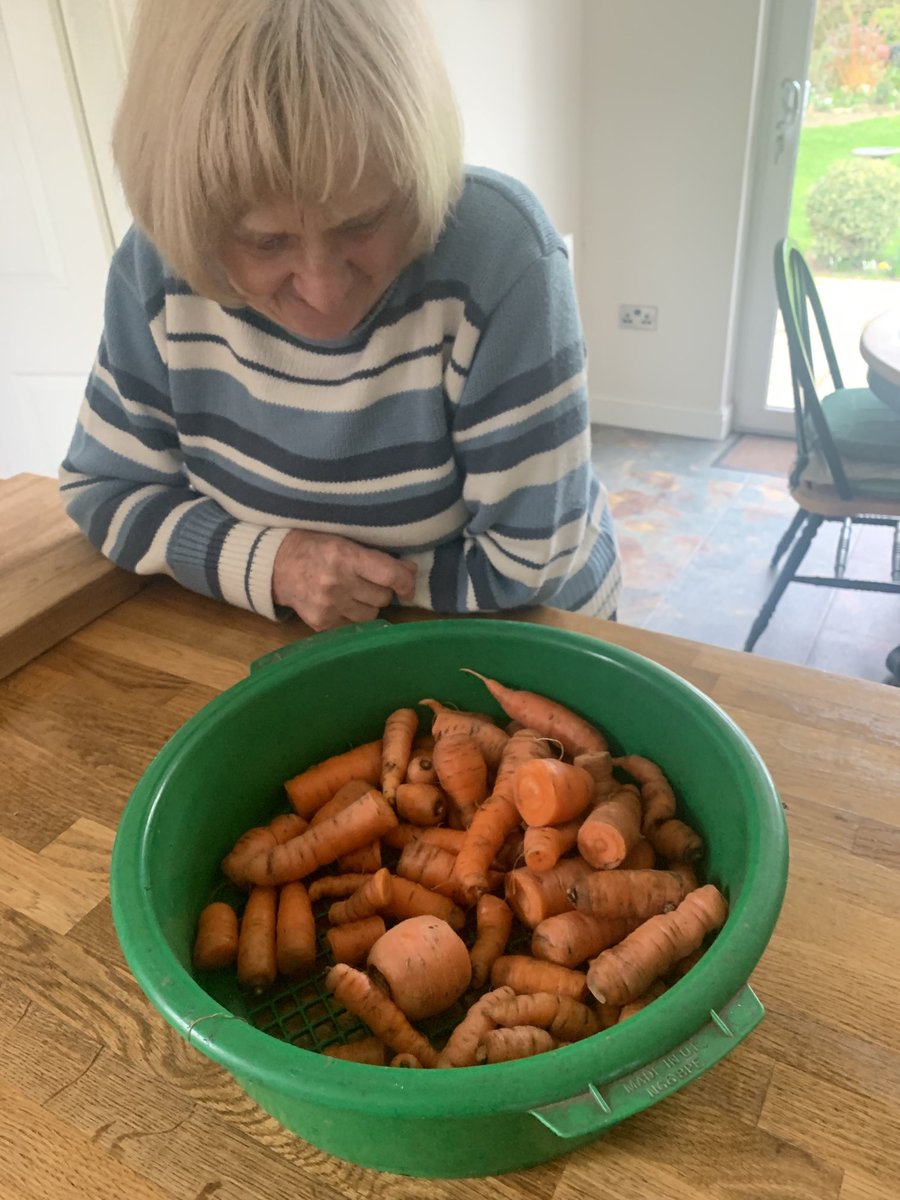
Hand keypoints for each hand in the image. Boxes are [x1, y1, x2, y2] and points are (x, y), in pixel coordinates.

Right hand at [272, 529, 416, 630]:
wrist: (274, 566)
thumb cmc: (313, 547)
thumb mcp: (343, 540)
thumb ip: (375, 555)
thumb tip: (409, 570)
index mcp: (344, 557)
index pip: (389, 575)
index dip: (406, 582)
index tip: (408, 586)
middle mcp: (337, 584)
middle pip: (382, 597)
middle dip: (383, 590)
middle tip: (370, 582)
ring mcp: (328, 607)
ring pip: (371, 615)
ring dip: (369, 605)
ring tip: (354, 593)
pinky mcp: (321, 624)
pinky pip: (353, 626)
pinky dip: (353, 616)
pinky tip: (341, 603)